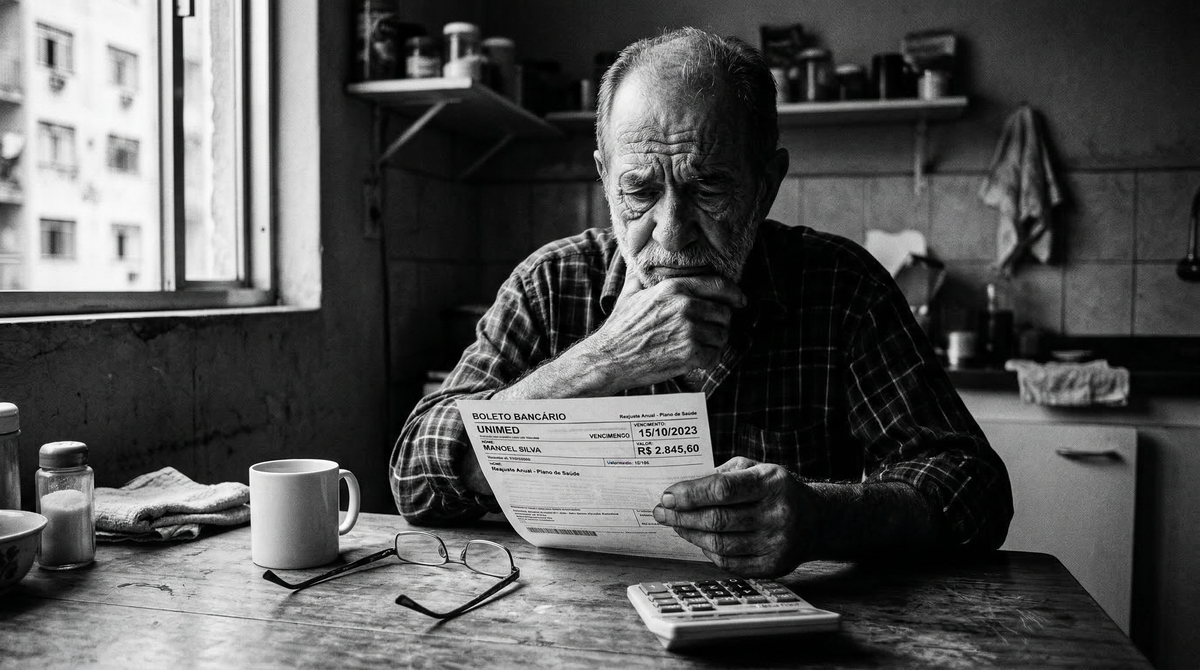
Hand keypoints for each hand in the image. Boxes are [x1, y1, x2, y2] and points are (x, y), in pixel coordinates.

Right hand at [588, 265, 745, 390]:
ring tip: (696, 347)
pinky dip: (707, 361)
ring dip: (714, 344)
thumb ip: (640, 275)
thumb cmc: (619, 328)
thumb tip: (636, 260)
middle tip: (706, 332)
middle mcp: (685, 305)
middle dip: (719, 324)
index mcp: (674, 288)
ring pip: (722, 336)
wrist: (608, 358)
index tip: (740, 301)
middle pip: (724, 313)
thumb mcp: (630, 294)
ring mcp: (689, 330)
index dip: (734, 293)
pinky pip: (714, 356)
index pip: (718, 285)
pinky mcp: (690, 353)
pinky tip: (693, 361)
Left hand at [652, 457, 821, 576]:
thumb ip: (721, 475)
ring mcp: (776, 544)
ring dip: (690, 535)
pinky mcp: (773, 567)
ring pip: (719, 545)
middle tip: (661, 512)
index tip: (667, 496)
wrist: (816, 520)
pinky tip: (699, 540)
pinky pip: (729, 563)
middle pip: (717, 520)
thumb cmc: (776, 490)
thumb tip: (681, 491)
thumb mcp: (755, 469)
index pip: (722, 489)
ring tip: (675, 525)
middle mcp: (777, 514)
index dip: (690, 494)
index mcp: (771, 482)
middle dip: (682, 517)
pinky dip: (708, 552)